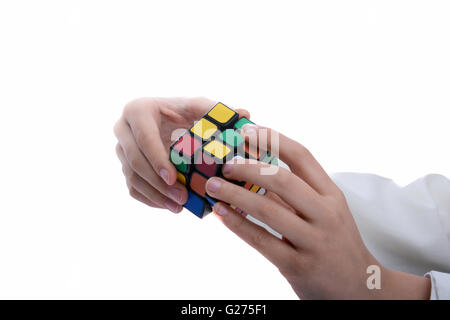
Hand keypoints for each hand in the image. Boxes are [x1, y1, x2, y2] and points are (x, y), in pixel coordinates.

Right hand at [113, 97, 249, 212]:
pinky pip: (133, 188)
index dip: (157, 159)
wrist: (172, 122)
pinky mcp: (126, 167)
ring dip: (156, 195)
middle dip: (158, 184)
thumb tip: (244, 113)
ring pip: (132, 177)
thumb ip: (219, 110)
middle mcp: (123, 130)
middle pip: (134, 161)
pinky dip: (151, 200)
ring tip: (179, 207)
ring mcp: (122, 150)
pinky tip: (171, 206)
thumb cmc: (188, 113)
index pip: (143, 138)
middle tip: (181, 198)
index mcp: (138, 110)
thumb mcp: (201, 108)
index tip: (174, 178)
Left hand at [205, 124, 430, 298]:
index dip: (273, 139)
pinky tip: (221, 214)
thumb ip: (297, 194)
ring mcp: (313, 240)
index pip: (302, 157)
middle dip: (249, 167)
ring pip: (268, 210)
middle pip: (283, 180)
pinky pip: (261, 240)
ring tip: (213, 186)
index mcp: (331, 195)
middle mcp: (325, 214)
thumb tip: (256, 171)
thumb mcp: (327, 212)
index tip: (248, 131)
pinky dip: (237, 224)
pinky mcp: (298, 265)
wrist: (359, 288)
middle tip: (225, 163)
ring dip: (235, 195)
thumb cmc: (336, 243)